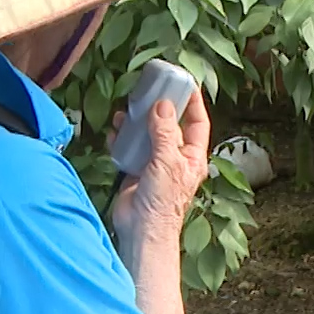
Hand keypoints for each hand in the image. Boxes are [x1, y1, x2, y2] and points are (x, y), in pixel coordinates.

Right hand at [109, 90, 211, 242]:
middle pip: (170, 126)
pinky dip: (122, 139)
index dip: (193, 103)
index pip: (197, 123)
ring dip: (137, 123)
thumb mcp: (167, 162)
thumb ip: (165, 133)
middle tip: (148, 93)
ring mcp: (156, 164)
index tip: (185, 84)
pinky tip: (115, 132)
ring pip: (148, 135)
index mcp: (193, 156)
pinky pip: (130, 149)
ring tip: (126, 112)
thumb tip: (163, 105)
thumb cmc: (163, 201)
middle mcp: (176, 158)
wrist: (141, 229)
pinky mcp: (136, 171)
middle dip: (159, 109)